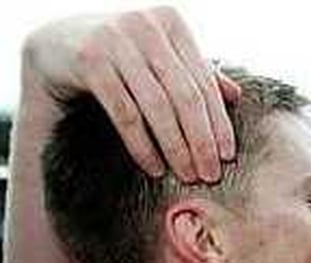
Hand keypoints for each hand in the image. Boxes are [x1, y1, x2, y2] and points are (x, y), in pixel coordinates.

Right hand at [23, 6, 239, 182]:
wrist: (57, 46)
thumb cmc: (121, 56)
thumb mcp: (161, 57)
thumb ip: (195, 72)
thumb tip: (235, 96)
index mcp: (172, 22)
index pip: (204, 83)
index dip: (219, 123)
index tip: (227, 156)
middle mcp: (146, 26)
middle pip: (185, 96)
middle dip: (201, 140)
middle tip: (209, 174)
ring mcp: (116, 40)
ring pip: (157, 106)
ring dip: (175, 147)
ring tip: (186, 174)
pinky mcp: (89, 60)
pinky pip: (125, 113)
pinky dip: (142, 145)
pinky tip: (154, 167)